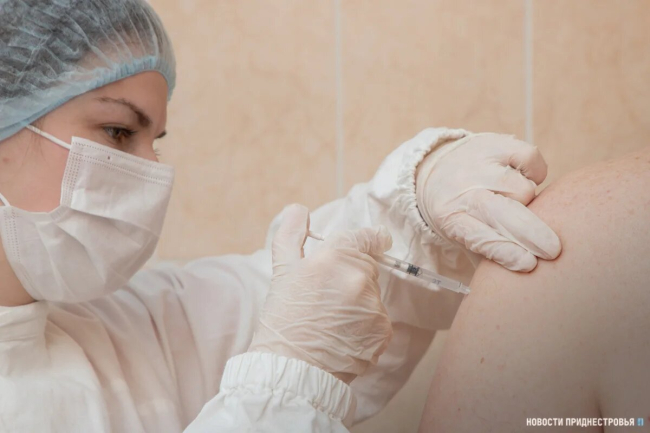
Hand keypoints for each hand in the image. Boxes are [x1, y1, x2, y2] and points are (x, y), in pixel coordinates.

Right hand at [248, 204, 392, 382]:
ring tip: (331, 320)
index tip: (371, 242)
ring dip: (358, 302)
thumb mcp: (282, 270)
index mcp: (335, 257)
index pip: (368, 237)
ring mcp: (373, 306)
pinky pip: (378, 320)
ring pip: (372, 295)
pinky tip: (342, 335)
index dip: (369, 239)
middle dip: (352, 275)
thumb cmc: (283, 319)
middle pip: (368, 266)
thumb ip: (292, 234)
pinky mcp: (383, 332)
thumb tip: (299, 209)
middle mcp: (359, 278)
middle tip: (326, 296)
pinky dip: (365, 326)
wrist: (291, 369)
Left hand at [416, 133, 560, 271]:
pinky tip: (525, 177)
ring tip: (516, 203)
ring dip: (527, 200)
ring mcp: (478, 164)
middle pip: (504, 214)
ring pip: (523, 190)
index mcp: (451, 218)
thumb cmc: (459, 211)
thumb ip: (487, 249)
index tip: (529, 264)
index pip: (479, 238)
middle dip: (532, 234)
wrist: (434, 170)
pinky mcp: (494, 143)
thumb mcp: (461, 233)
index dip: (505, 252)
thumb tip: (524, 267)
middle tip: (553, 250)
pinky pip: (530, 157)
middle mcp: (463, 190)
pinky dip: (535, 170)